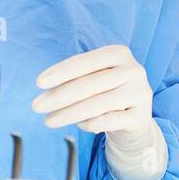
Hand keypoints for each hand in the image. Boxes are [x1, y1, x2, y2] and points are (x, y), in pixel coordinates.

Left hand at [33, 45, 153, 144]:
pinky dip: (91, 124)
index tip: (39, 83)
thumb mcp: (95, 80)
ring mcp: (140, 93)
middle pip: (89, 84)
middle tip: (37, 106)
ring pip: (98, 104)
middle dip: (59, 96)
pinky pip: (110, 121)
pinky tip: (80, 126)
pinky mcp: (141, 116)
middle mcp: (133, 70)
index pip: (86, 61)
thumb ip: (75, 79)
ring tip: (49, 121)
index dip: (61, 71)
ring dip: (69, 114)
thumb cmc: (107, 94)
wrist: (134, 119)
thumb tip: (46, 88)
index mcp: (119, 53)